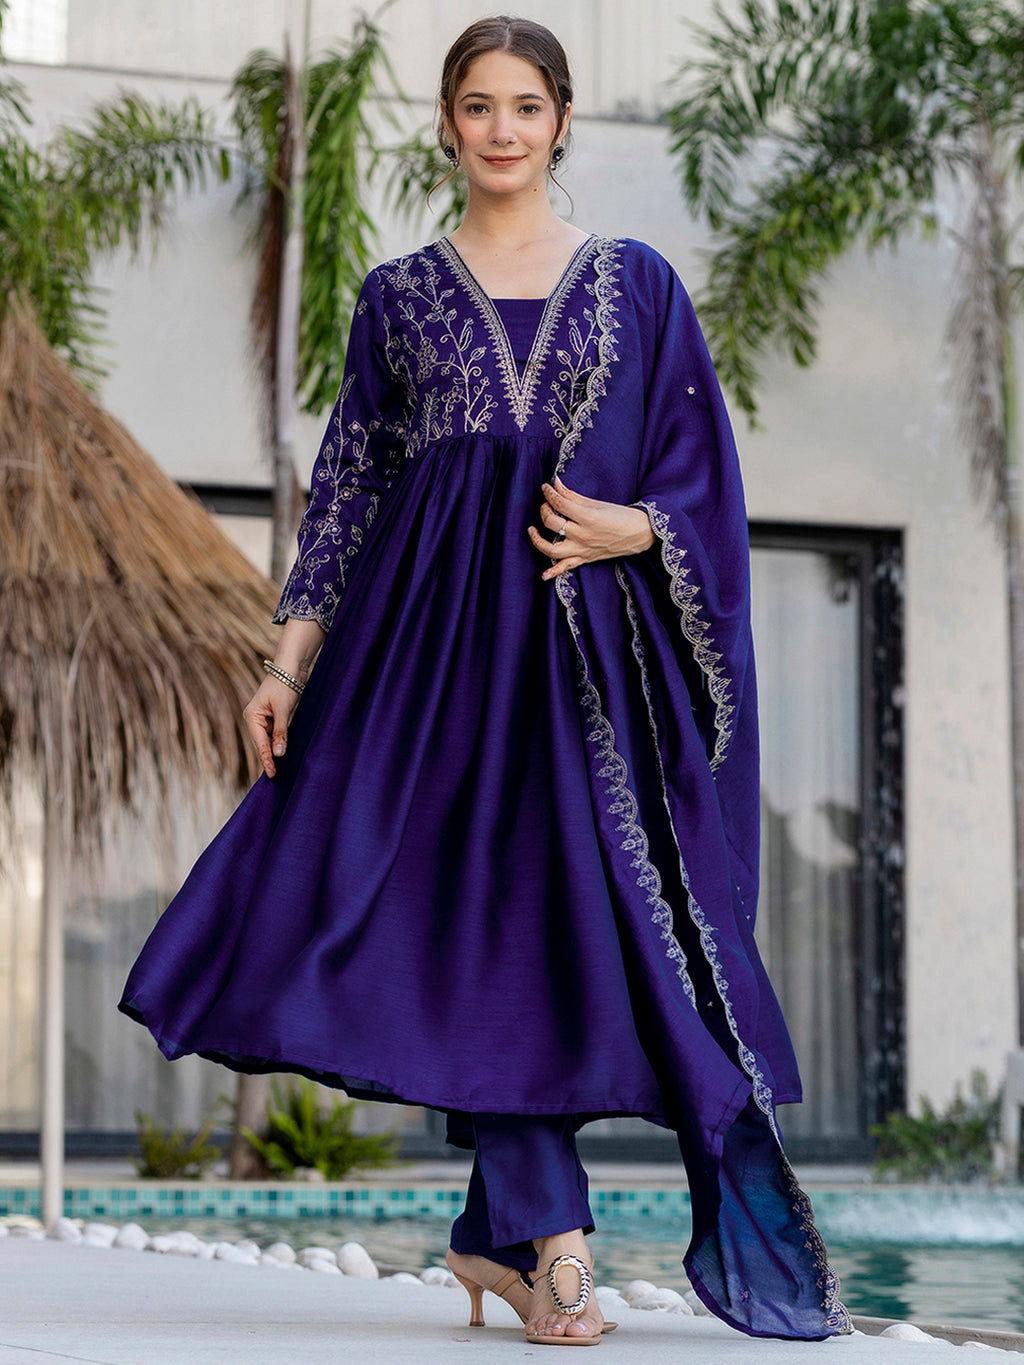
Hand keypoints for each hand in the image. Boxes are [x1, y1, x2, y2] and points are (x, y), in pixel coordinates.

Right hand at [243, 676, 301, 778]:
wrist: (292, 666)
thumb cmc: (284, 685)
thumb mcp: (283, 710)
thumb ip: (281, 733)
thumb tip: (278, 754)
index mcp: (252, 716)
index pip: (260, 744)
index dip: (266, 760)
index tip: (272, 775)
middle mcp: (255, 718)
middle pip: (263, 743)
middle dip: (270, 758)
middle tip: (276, 777)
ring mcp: (265, 717)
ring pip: (270, 739)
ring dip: (276, 751)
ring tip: (282, 769)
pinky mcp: (275, 715)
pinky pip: (277, 733)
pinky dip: (281, 741)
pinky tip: (285, 752)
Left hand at [527, 475, 654, 580]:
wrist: (639, 533)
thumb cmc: (620, 516)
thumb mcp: (596, 503)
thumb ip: (573, 495)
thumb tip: (556, 483)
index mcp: (588, 518)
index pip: (560, 504)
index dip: (549, 493)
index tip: (545, 487)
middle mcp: (583, 536)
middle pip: (552, 523)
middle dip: (544, 510)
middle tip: (546, 505)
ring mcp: (582, 550)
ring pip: (552, 549)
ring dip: (538, 540)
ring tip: (533, 531)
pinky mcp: (585, 559)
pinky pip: (565, 568)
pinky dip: (553, 573)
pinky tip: (543, 575)